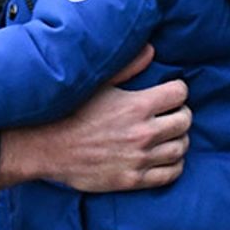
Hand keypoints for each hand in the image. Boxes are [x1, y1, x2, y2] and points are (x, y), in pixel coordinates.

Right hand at [0, 46, 190, 190]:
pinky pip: (170, 173)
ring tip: (167, 135)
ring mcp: (139, 158)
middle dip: (180, 113)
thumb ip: (127, 67)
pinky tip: (163, 157)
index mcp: (137, 106)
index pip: (179, 93)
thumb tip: (151, 50)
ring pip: (180, 147)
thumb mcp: (96, 84)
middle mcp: (143, 132)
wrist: (45, 147)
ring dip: (177, 139)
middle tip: (169, 113)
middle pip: (185, 120)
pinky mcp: (133, 179)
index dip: (175, 90)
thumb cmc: (68, 112)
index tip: (168, 93)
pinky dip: (173, 164)